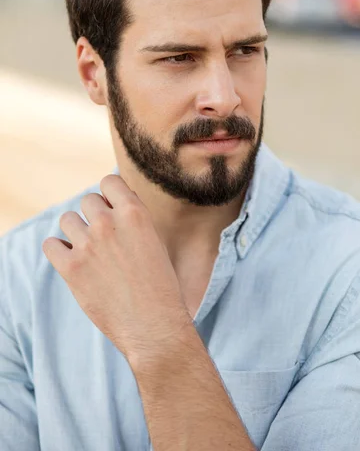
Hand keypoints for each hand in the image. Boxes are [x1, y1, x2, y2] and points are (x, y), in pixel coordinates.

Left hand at [42, 175, 190, 363]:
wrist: (154, 325)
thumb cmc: (161, 286)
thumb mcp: (155, 241)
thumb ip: (132, 219)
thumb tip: (113, 203)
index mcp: (134, 212)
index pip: (109, 181)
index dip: (110, 195)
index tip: (112, 209)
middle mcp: (108, 223)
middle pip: (87, 200)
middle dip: (94, 215)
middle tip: (104, 237)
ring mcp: (87, 245)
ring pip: (68, 219)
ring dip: (76, 231)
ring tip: (88, 250)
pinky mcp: (71, 268)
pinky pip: (50, 245)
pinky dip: (58, 251)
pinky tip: (72, 261)